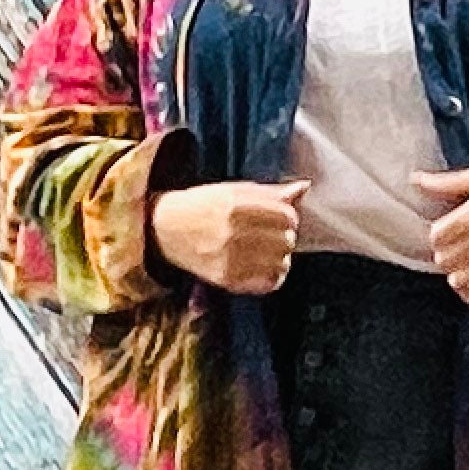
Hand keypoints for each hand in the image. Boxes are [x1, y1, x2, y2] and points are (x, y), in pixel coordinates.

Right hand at [149, 176, 308, 292]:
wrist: (164, 230)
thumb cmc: (201, 206)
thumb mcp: (232, 190)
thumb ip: (269, 192)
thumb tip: (304, 187)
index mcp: (235, 205)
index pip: (286, 216)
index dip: (289, 218)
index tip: (280, 219)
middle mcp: (233, 232)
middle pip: (287, 240)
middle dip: (286, 237)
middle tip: (273, 236)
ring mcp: (230, 259)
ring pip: (282, 263)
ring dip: (281, 258)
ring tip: (267, 252)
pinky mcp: (226, 279)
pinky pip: (268, 283)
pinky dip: (272, 276)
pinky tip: (263, 267)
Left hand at [413, 166, 468, 305]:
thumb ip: (447, 184)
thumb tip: (415, 180)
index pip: (438, 237)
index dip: (438, 234)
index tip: (447, 231)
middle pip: (444, 260)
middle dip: (445, 253)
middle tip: (456, 246)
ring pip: (457, 281)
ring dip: (456, 272)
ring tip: (465, 261)